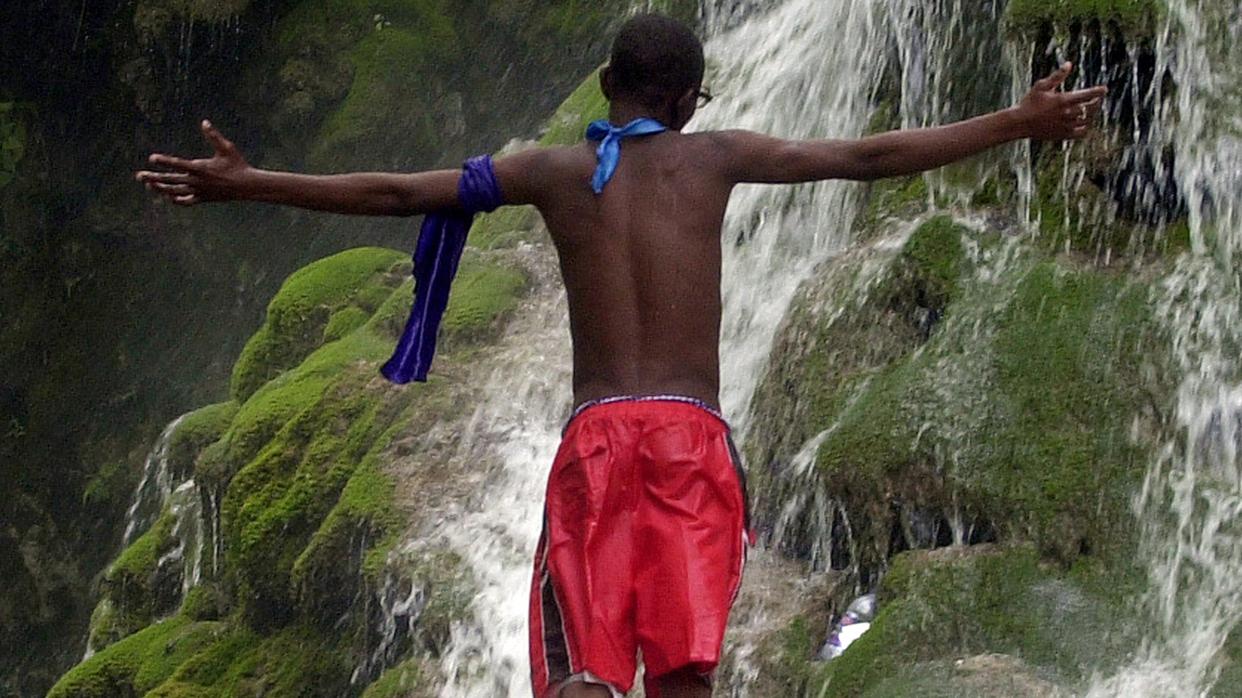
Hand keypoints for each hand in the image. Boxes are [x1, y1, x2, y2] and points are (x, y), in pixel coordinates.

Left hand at [136, 120, 251, 205]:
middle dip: (154, 177)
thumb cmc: (238, 164)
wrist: (247, 186)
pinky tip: (167, 196)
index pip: (178, 164)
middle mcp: (197, 181)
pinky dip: (175, 200)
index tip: (152, 158)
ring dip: (160, 188)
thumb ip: (214, 136)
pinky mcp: (203, 199)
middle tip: (138, 175)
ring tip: (148, 184)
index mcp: (201, 168)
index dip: (165, 161)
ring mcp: (199, 191)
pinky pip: (186, 201)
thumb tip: (204, 122)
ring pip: (175, 192)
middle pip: (171, 179)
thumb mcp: (227, 148)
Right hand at [1014, 62, 1106, 140]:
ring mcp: (1066, 125)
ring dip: (1091, 115)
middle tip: (1097, 100)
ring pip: (1087, 120)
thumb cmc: (1029, 102)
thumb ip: (1057, 76)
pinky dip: (1085, 128)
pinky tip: (1084, 124)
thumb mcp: (1041, 86)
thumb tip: (1069, 64)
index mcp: (1063, 100)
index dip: (1098, 91)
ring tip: (1091, 111)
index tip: (1104, 89)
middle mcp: (1067, 113)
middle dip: (1095, 103)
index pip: (1087, 95)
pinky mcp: (1062, 135)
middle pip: (1090, 108)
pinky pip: (1080, 133)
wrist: (1020, 123)